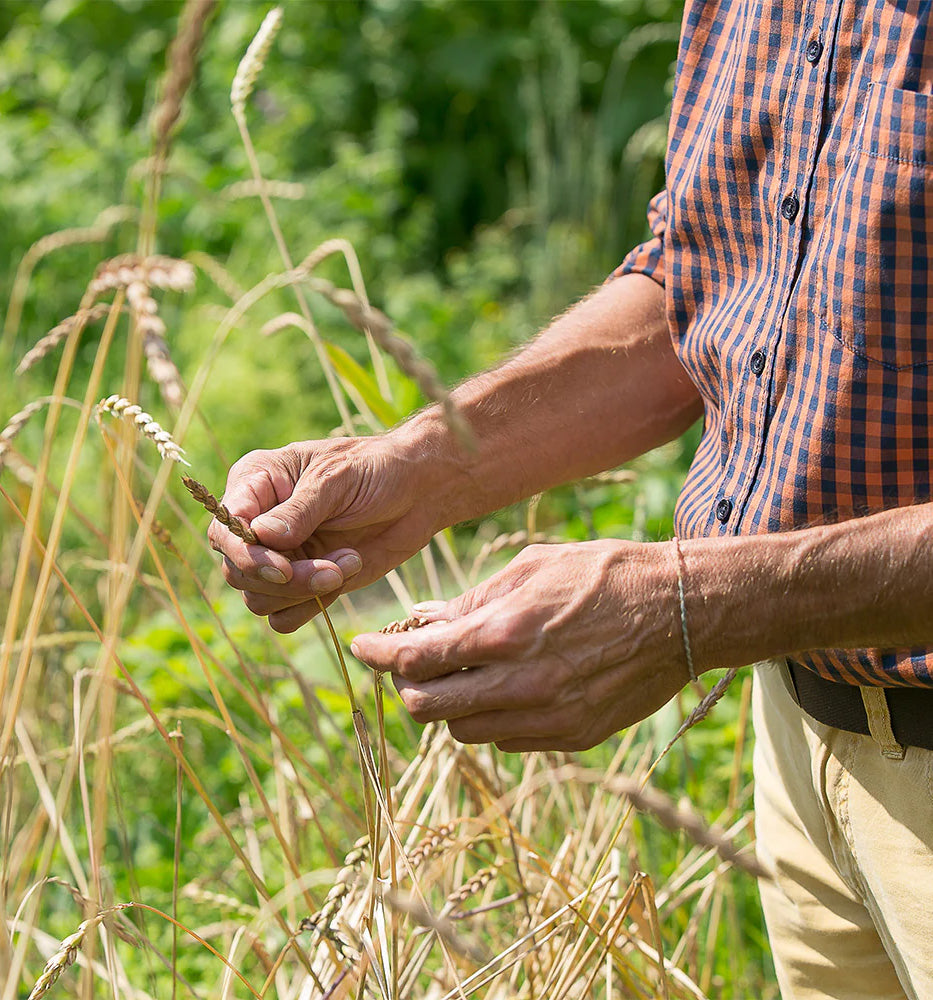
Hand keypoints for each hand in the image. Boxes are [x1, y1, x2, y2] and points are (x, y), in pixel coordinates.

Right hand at [208, 435, 439, 631]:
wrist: (421, 490)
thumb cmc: (377, 468)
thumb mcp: (338, 478)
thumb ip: (299, 510)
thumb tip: (262, 538)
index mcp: (256, 483)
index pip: (225, 529)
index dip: (247, 555)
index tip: (282, 568)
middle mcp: (259, 522)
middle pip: (238, 571)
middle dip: (285, 579)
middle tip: (333, 570)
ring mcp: (281, 555)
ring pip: (259, 599)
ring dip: (303, 592)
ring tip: (348, 562)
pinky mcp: (304, 583)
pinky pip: (283, 617)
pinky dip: (312, 606)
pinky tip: (346, 573)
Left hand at [351, 540, 691, 751]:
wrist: (681, 610)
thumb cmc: (605, 574)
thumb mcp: (532, 567)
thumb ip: (472, 600)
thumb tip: (423, 618)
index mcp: (504, 633)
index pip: (415, 660)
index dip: (379, 656)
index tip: (362, 649)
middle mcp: (520, 684)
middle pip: (428, 709)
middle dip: (410, 685)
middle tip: (415, 662)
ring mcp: (548, 717)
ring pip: (464, 733)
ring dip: (451, 705)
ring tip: (466, 673)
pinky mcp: (572, 736)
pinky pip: (508, 741)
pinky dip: (492, 719)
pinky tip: (507, 688)